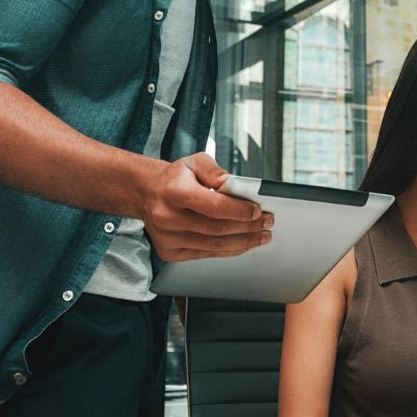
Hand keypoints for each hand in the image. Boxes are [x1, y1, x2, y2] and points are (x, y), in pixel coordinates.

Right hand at [142, 153, 271, 260]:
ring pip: (214, 246)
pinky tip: (243, 244)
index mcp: (174, 192)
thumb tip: (233, 184)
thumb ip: (215, 170)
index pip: (214, 206)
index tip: (258, 211)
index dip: (239, 211)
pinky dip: (228, 250)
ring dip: (243, 242)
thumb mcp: (194, 161)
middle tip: (268, 223)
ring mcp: (168, 238)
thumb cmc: (175, 178)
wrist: (148, 194)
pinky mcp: (170, 252)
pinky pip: (206, 254)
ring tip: (261, 236)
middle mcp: (168, 218)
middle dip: (248, 228)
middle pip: (217, 229)